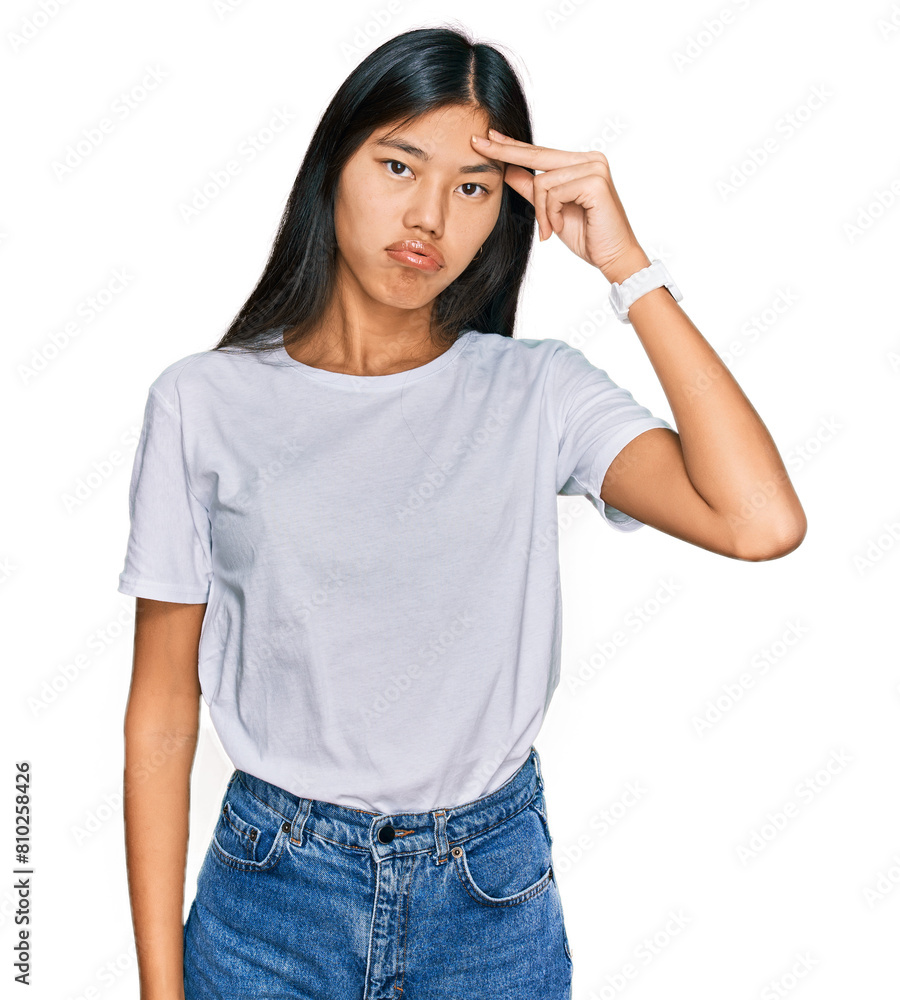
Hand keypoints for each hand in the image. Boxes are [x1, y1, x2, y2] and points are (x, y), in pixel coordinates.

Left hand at [472, 129, 648, 282]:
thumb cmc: (587, 236)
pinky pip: (554, 193)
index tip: (486, 138)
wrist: (614, 257)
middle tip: (476, 143)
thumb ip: (532, 190)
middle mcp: (590, 158)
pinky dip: (551, 214)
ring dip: (541, 211)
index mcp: (581, 162)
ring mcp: (594, 167)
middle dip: (505, 154)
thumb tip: (507, 170)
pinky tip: (559, 226)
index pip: (540, 153)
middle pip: (537, 157)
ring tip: (551, 229)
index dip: (512, 147)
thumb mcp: (551, 211)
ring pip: (543, 182)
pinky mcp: (595, 181)